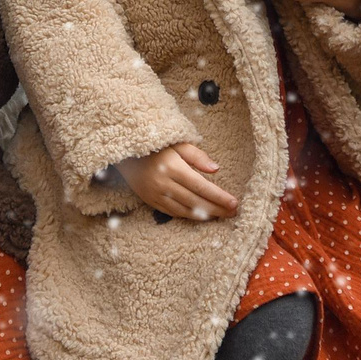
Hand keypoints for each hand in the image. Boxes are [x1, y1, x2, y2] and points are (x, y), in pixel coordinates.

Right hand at [117, 142, 238, 220]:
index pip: (202, 186)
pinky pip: (172, 212)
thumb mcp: (178, 143)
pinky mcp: (150, 200)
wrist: (126, 152)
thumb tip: (216, 169)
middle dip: (216, 209)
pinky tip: (200, 215)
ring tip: (220, 216)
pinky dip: (188, 216)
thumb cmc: (157, 146)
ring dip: (204, 215)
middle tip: (233, 214)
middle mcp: (164, 184)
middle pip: (196, 201)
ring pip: (184, 210)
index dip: (219, 197)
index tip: (234, 204)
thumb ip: (197, 156)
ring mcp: (156, 194)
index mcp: (173, 167)